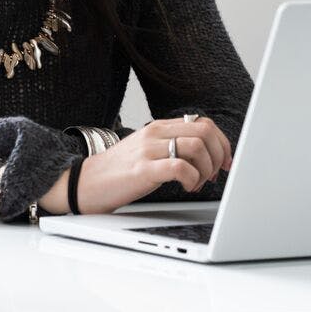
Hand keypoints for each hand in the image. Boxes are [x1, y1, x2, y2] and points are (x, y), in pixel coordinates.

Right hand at [41, 116, 233, 214]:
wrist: (85, 182)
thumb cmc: (119, 171)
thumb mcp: (147, 150)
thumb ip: (172, 144)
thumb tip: (207, 153)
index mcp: (158, 127)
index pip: (204, 124)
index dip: (223, 144)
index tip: (225, 163)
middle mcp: (154, 134)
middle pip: (205, 133)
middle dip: (219, 157)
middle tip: (213, 175)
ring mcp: (148, 150)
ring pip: (197, 148)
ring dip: (206, 170)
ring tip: (196, 183)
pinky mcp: (143, 170)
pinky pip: (180, 167)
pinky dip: (192, 179)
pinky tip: (186, 187)